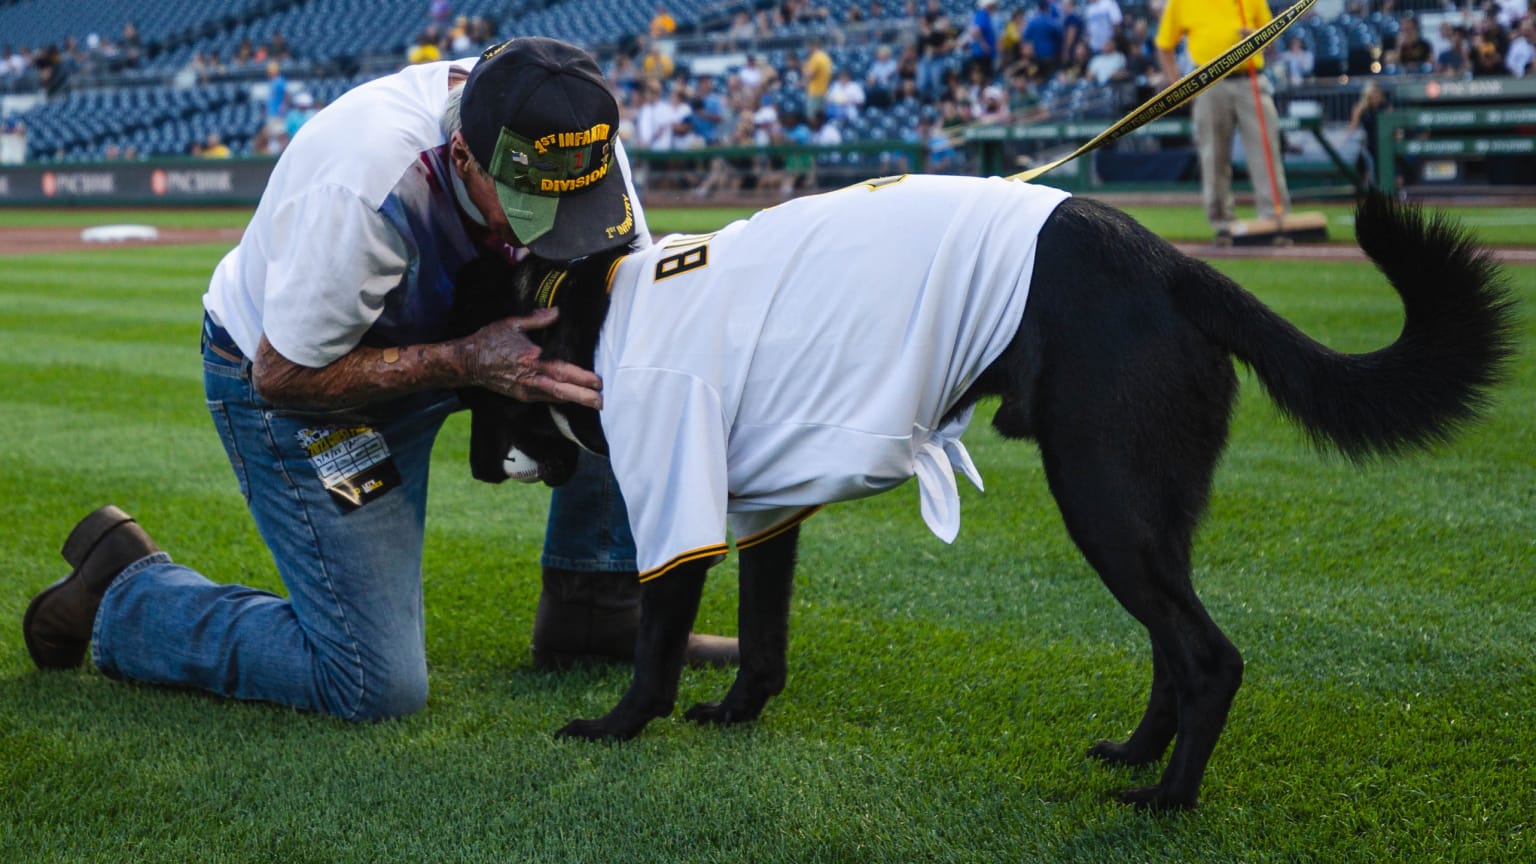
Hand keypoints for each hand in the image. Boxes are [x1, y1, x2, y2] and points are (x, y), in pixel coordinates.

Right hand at [465, 308, 602, 409]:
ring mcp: (525, 390)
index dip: (580, 378)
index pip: (560, 370)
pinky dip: (561, 399)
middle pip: (560, 391)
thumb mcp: (511, 324)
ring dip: (575, 400)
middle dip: (582, 397)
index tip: (597, 381)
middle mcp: (529, 378)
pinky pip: (545, 399)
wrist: (468, 362)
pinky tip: (573, 399)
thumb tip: (557, 312)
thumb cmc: (489, 341)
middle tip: (602, 402)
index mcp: (529, 359)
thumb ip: (536, 320)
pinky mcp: (521, 396)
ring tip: (594, 402)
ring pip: (555, 398)